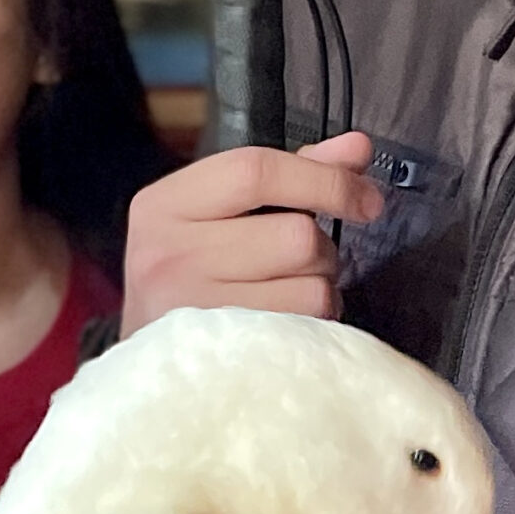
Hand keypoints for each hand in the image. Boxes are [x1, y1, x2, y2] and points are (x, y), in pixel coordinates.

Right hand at [122, 132, 383, 332]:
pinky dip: (314, 323)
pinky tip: (290, 324)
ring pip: (310, 287)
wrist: (146, 365)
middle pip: (295, 235)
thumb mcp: (222, 213)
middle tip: (307, 262)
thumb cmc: (193, 274)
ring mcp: (193, 310)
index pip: (255, 171)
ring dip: (321, 290)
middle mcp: (169, 254)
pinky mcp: (223, 355)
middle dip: (323, 249)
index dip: (325, 179)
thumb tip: (358, 147)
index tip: (367, 198)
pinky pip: (306, 327)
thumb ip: (292, 172)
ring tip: (292, 294)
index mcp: (165, 205)